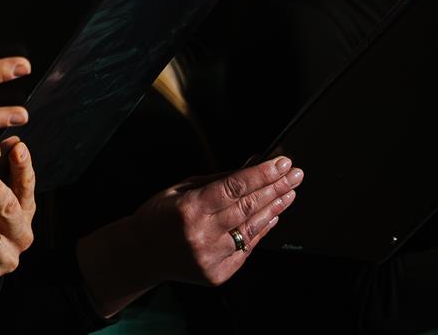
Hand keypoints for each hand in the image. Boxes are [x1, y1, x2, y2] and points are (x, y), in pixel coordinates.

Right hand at [76, 156, 301, 316]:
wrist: (142, 252)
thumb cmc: (159, 216)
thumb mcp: (181, 189)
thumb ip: (218, 180)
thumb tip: (251, 165)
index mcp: (189, 209)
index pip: (234, 187)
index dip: (261, 174)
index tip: (281, 163)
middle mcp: (202, 234)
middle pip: (248, 207)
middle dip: (275, 187)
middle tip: (294, 174)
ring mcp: (211, 256)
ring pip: (251, 229)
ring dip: (274, 208)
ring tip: (290, 192)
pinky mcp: (218, 273)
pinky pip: (246, 249)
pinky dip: (261, 231)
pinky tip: (273, 216)